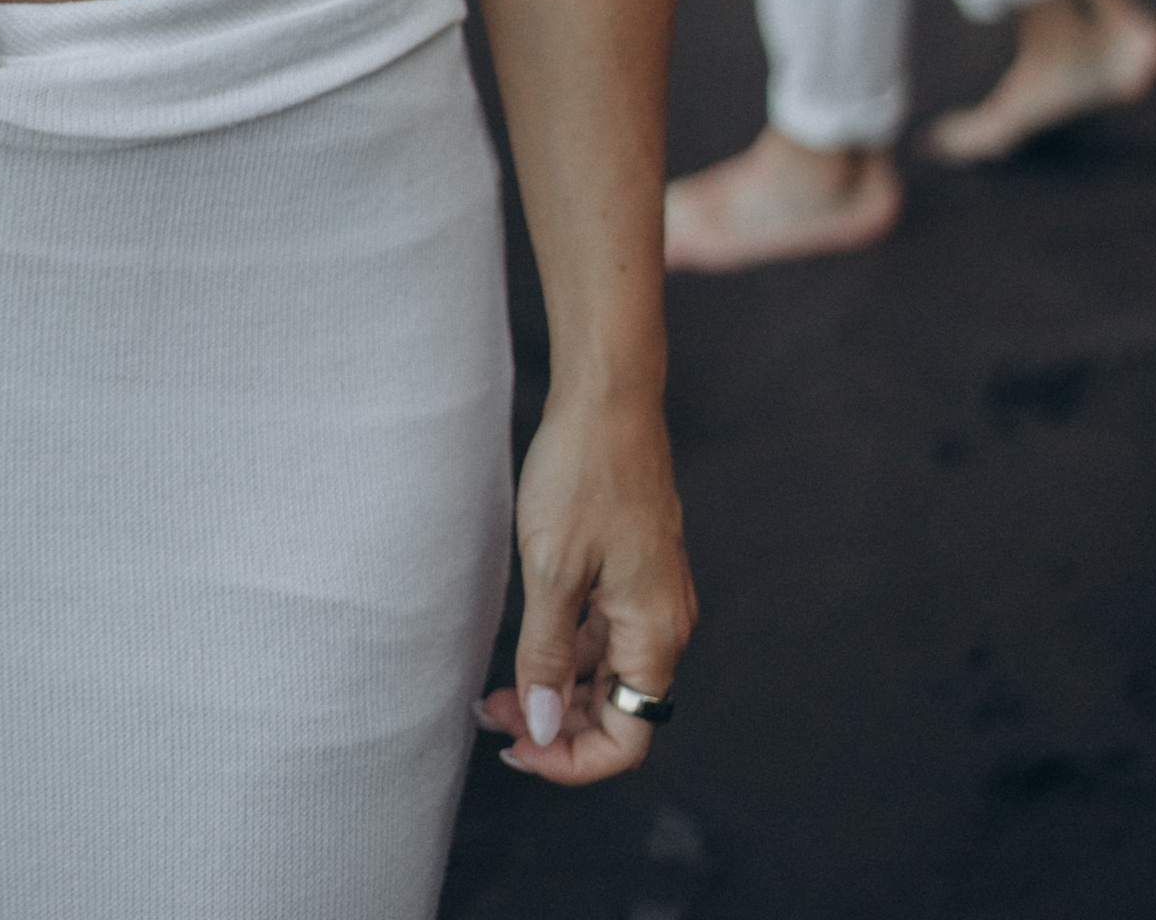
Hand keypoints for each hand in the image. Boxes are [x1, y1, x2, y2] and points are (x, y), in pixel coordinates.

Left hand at [475, 391, 694, 785]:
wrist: (608, 395)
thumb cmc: (583, 473)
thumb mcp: (552, 571)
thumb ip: (548, 656)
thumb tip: (545, 727)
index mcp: (655, 633)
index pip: (628, 739)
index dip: (572, 760)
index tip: (517, 746)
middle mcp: (664, 623)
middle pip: (617, 712)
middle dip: (555, 727)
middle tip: (491, 716)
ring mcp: (650, 596)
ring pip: (607, 675)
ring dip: (556, 692)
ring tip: (495, 691)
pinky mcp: (634, 571)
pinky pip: (604, 636)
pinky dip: (566, 653)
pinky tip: (525, 644)